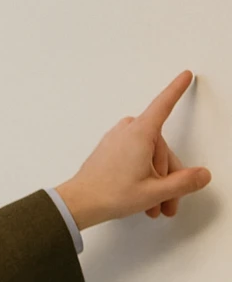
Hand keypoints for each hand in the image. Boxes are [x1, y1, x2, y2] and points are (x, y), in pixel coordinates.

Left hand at [55, 70, 211, 229]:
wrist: (78, 203)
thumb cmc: (109, 194)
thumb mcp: (155, 191)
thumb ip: (184, 182)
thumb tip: (201, 175)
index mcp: (140, 133)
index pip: (164, 104)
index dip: (176, 89)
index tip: (184, 75)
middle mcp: (127, 131)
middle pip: (161, 149)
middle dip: (168, 178)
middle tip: (167, 203)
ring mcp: (116, 140)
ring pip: (149, 157)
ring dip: (156, 181)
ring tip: (154, 206)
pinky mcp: (109, 150)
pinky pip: (135, 158)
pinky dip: (142, 176)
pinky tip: (142, 197)